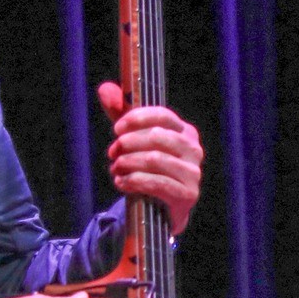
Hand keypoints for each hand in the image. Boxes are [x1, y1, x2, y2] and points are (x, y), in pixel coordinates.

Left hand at [99, 82, 202, 234]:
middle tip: (112, 153)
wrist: (161, 209)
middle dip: (128, 143)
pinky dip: (134, 181)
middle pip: (156, 137)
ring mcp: (193, 173)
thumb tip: (105, 88)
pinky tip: (122, 182)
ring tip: (115, 168)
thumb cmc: (148, 169)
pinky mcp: (188, 194)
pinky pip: (157, 183)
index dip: (136, 119)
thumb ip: (120, 115)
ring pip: (155, 159)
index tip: (116, 129)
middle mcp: (193, 150)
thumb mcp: (133, 140)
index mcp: (185, 131)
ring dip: (128, 163)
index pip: (162, 115)